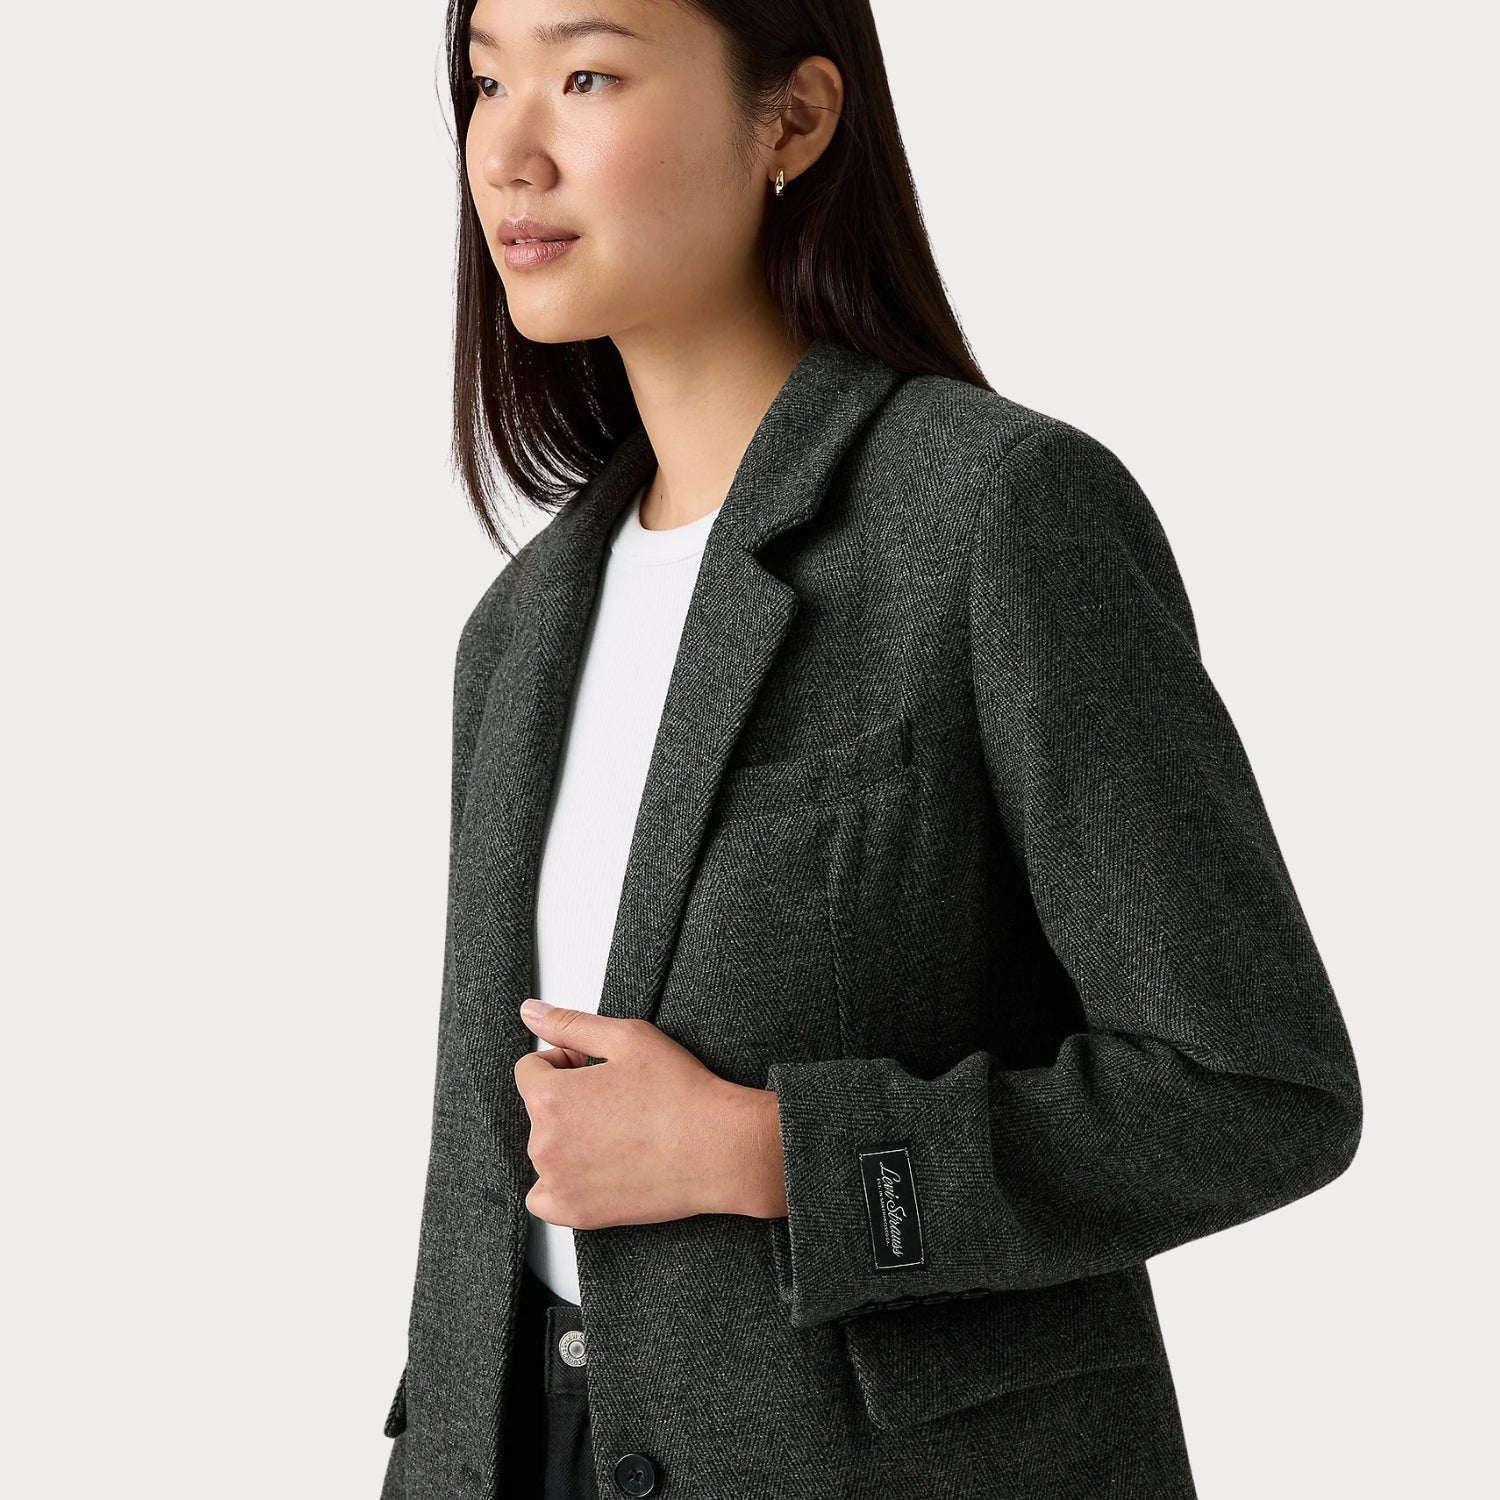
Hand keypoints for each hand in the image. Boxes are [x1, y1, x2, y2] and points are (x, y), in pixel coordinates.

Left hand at [515, 998, 787, 1228]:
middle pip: (539, 1111)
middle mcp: (544, 1143)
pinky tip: (599, 1169)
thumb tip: (529, 1012)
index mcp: (550, 1097)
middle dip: (569, 1100)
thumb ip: (569, 1023)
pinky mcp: (576, 1213)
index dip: (565, 1062)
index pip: (530, 1069)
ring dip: (569, 1139)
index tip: (595, 1069)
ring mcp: (558, 1183)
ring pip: (545, 1150)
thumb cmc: (680, 1092)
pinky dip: (563, 1184)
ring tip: (619, 1134)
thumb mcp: (626, 1037)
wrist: (719, 1149)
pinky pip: (544, 1197)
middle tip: (618, 1102)